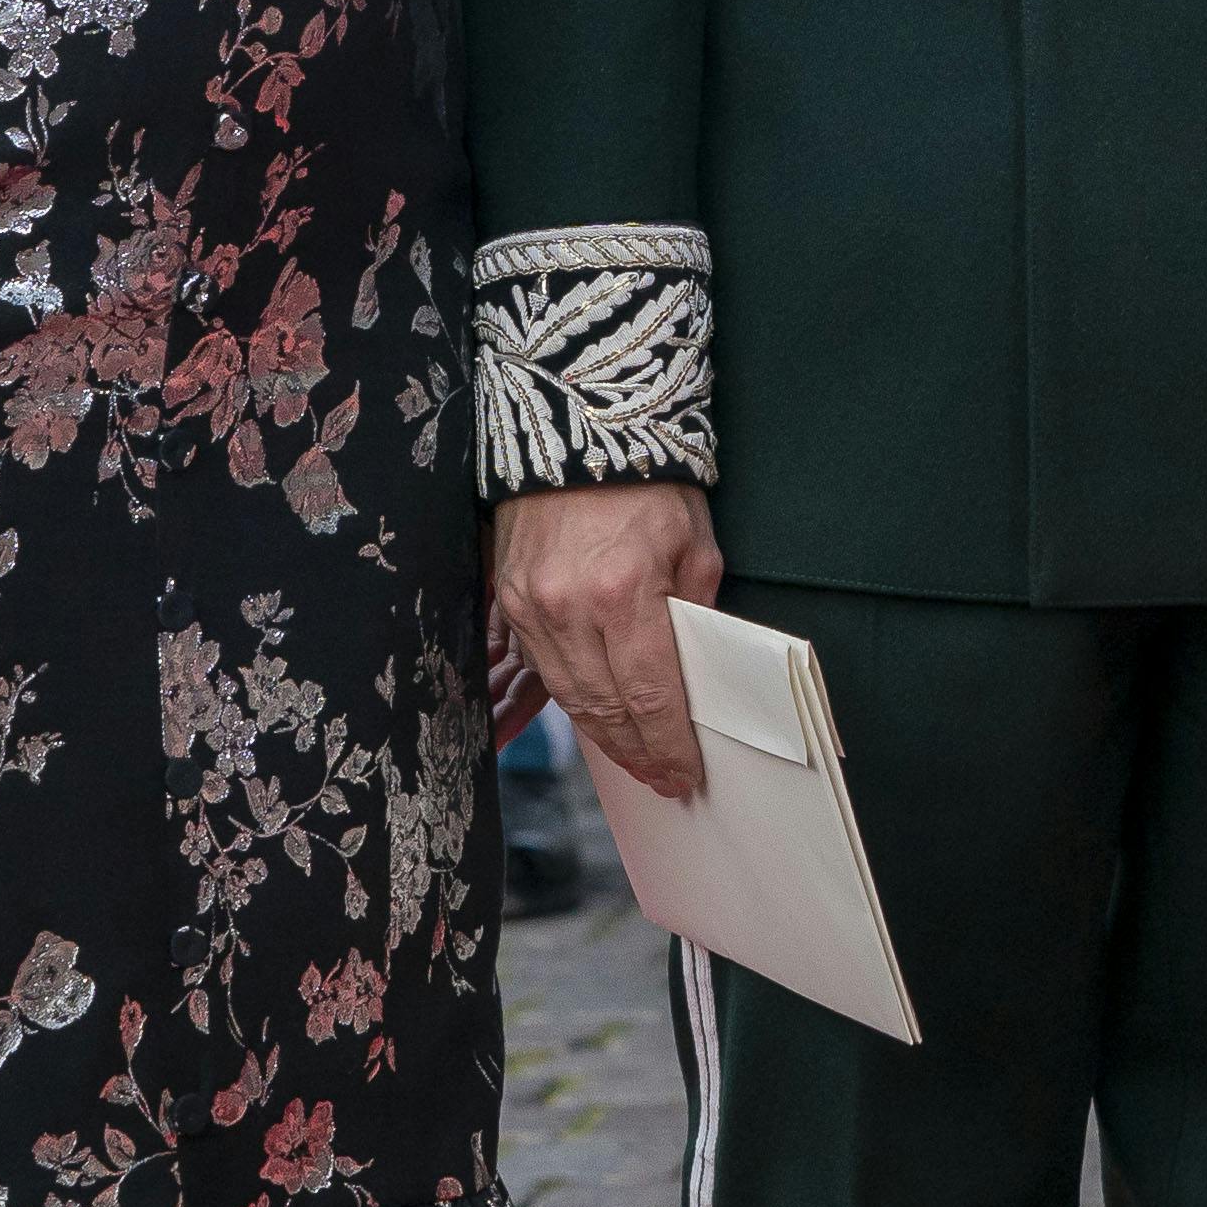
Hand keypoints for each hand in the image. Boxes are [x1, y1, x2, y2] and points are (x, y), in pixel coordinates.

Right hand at [493, 481, 725, 803]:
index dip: (668, 745)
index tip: (684, 774)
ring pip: (568, 697)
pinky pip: (542, 667)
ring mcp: (532, 607)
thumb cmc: (648, 483)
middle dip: (637, 751)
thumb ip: (695, 614)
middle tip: (663, 778)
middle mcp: (569, 609)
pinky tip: (598, 712)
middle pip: (603, 709)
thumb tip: (695, 674)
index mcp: (625, 594)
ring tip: (634, 756)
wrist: (577, 428)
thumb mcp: (696, 544)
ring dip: (603, 734)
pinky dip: (572, 696)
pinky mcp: (510, 599)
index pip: (649, 696)